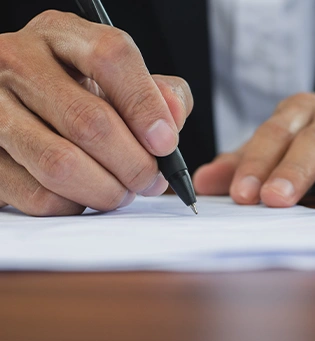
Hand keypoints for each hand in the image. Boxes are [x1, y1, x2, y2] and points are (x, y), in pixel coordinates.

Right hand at [0, 11, 192, 215]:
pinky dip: (74, 205)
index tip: (165, 144)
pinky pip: (39, 195)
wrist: (23, 111)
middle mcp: (19, 62)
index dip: (145, 106)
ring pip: (61, 164)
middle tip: (150, 180)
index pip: (111, 57)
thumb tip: (171, 121)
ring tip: (122, 191)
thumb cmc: (81, 96)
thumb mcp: (121, 83)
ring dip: (106, 191)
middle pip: (90, 122)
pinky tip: (84, 194)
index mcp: (62, 36)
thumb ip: (159, 94)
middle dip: (134, 164)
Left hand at [193, 92, 314, 206]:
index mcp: (292, 114)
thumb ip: (238, 166)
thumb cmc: (300, 141)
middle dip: (292, 170)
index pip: (270, 136)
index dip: (256, 165)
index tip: (242, 195)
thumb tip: (200, 183)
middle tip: (274, 199)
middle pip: (308, 139)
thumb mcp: (269, 151)